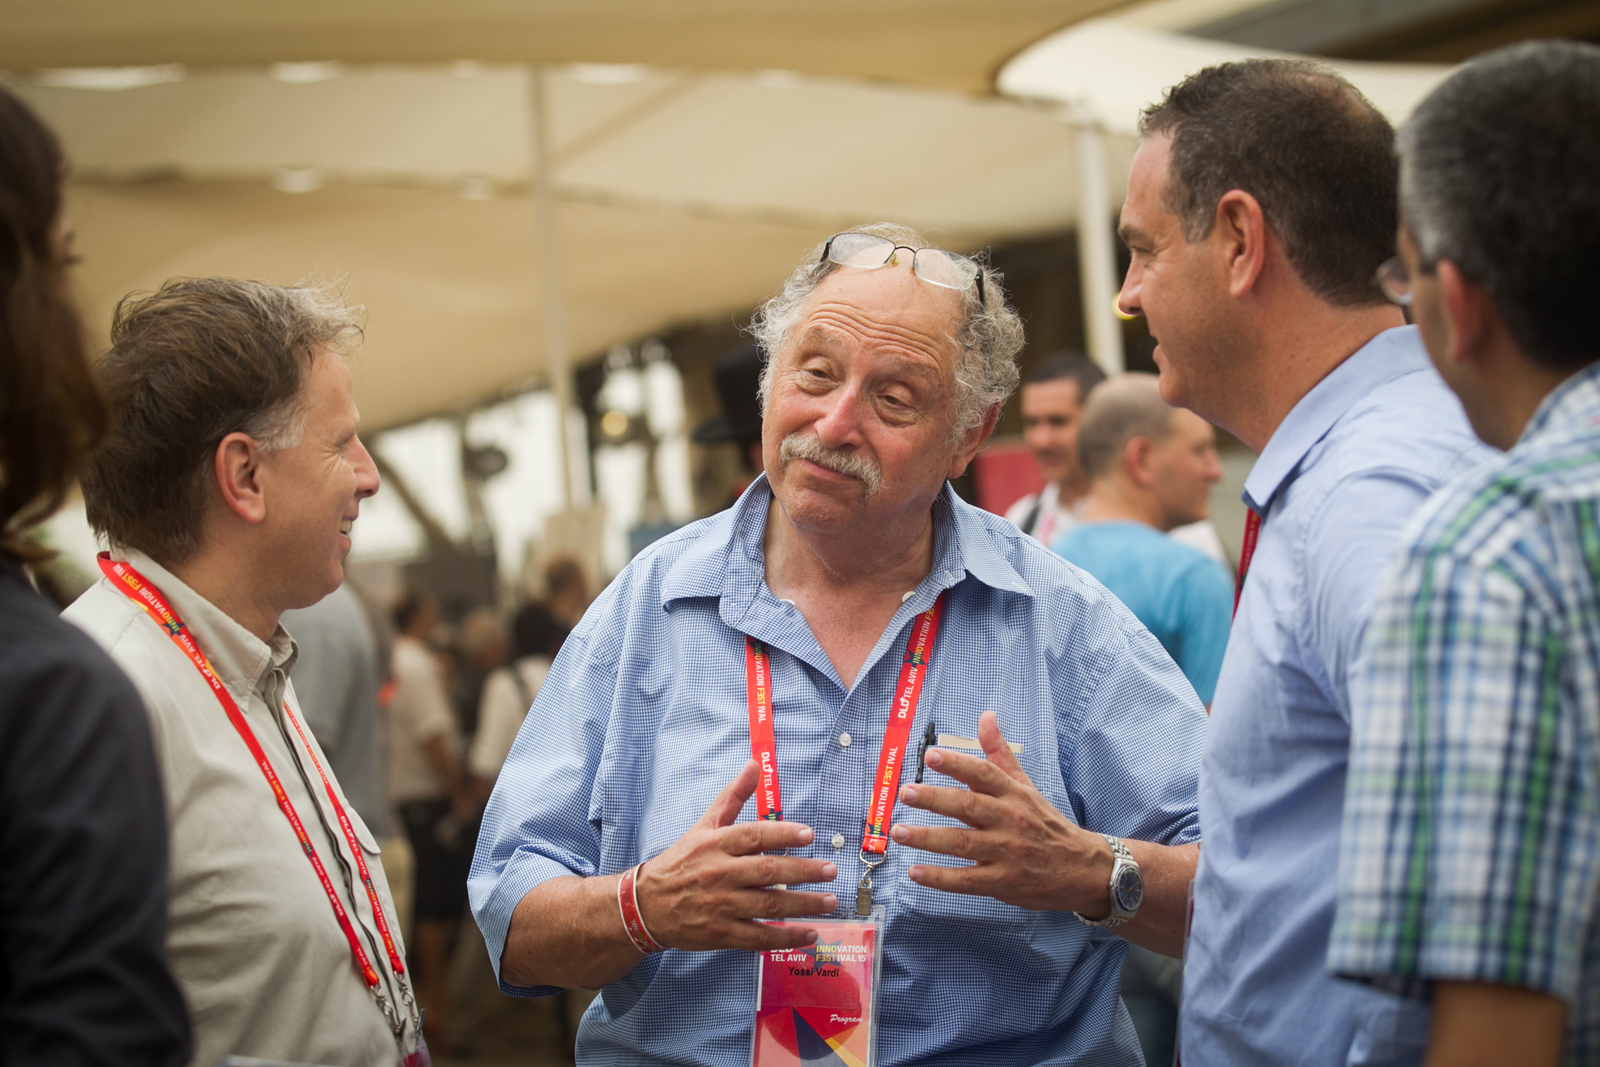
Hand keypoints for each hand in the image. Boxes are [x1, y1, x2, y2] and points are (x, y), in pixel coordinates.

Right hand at [635, 760, 839, 951]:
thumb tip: (755, 764)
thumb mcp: (704, 825)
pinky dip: (786, 937)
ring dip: (804, 905)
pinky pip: (759, 936)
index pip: (753, 836)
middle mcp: (720, 874)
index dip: (782, 834)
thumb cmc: (682, 861)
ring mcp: (721, 906)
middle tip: (831, 870)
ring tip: (831, 901)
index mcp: (716, 844)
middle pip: (767, 872)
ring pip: (768, 905)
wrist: (646, 905)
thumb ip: (733, 797)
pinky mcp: (722, 933)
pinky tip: (810, 934)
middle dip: (803, 871)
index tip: (809, 834)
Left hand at [890, 710, 1112, 914]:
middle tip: (905, 793)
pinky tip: (916, 872)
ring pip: (962, 843)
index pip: (983, 774)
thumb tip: (985, 716)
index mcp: (1013, 794)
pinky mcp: (1002, 882)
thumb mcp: (1026, 785)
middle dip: (934, 799)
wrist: (1083, 869)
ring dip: (928, 838)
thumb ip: (1000, 753)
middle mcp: (1009, 821)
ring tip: (899, 832)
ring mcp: (1006, 853)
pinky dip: (940, 878)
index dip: (957, 763)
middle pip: (968, 806)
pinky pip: (967, 880)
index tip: (931, 755)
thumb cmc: (1046, 824)